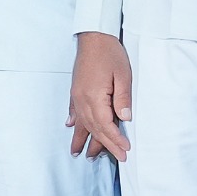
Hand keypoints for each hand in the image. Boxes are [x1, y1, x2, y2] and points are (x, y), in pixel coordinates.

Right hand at [68, 31, 132, 160]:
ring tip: (78, 153)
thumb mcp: (124, 75)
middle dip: (103, 145)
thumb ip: (123, 98)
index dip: (116, 140)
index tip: (126, 151)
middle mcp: (82, 100)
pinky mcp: (75, 90)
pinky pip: (73, 110)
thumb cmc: (110, 53)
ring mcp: (77, 95)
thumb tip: (124, 119)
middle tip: (116, 159)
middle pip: (93, 128)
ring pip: (80, 123)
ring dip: (81, 139)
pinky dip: (73, 121)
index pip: (106, 125)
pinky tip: (71, 126)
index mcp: (94, 97)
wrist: (94, 36)